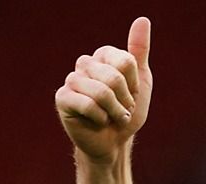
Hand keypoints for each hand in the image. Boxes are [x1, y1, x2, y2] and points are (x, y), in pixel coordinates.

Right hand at [55, 17, 152, 163]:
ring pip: (101, 92)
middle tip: (122, 109)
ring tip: (112, 117)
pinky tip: (97, 122)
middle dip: (125, 100)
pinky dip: (100, 118)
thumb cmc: (127, 111)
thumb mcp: (141, 81)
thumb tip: (142, 19)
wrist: (115, 141)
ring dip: (114, 112)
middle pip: (114, 77)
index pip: (126, 61)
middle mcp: (85, 64)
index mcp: (103, 56)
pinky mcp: (62, 98)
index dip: (134, 85)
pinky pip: (87, 105)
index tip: (131, 94)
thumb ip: (139, 51)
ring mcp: (72, 80)